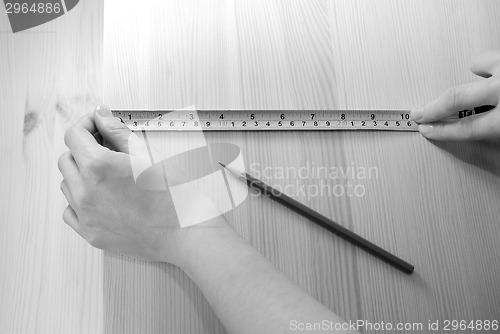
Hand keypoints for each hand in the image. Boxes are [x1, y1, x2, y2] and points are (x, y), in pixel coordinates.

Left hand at [58, 105, 225, 265]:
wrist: (185, 233)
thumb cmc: (174, 196)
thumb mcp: (148, 155)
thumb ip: (118, 132)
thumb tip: (101, 116)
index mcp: (99, 166)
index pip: (74, 135)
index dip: (86, 124)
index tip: (97, 124)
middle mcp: (85, 191)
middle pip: (67, 158)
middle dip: (83, 148)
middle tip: (108, 148)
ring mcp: (86, 215)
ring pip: (67, 184)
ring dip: (81, 174)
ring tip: (109, 175)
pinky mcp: (90, 233)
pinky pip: (70, 211)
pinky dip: (80, 200)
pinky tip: (102, 196)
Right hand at [411, 50, 499, 139]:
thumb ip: (498, 131)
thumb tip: (486, 133)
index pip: (466, 128)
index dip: (443, 131)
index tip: (428, 130)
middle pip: (458, 97)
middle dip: (434, 106)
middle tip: (420, 111)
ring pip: (480, 64)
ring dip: (473, 71)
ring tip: (472, 72)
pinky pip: (495, 57)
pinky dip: (489, 61)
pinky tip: (492, 67)